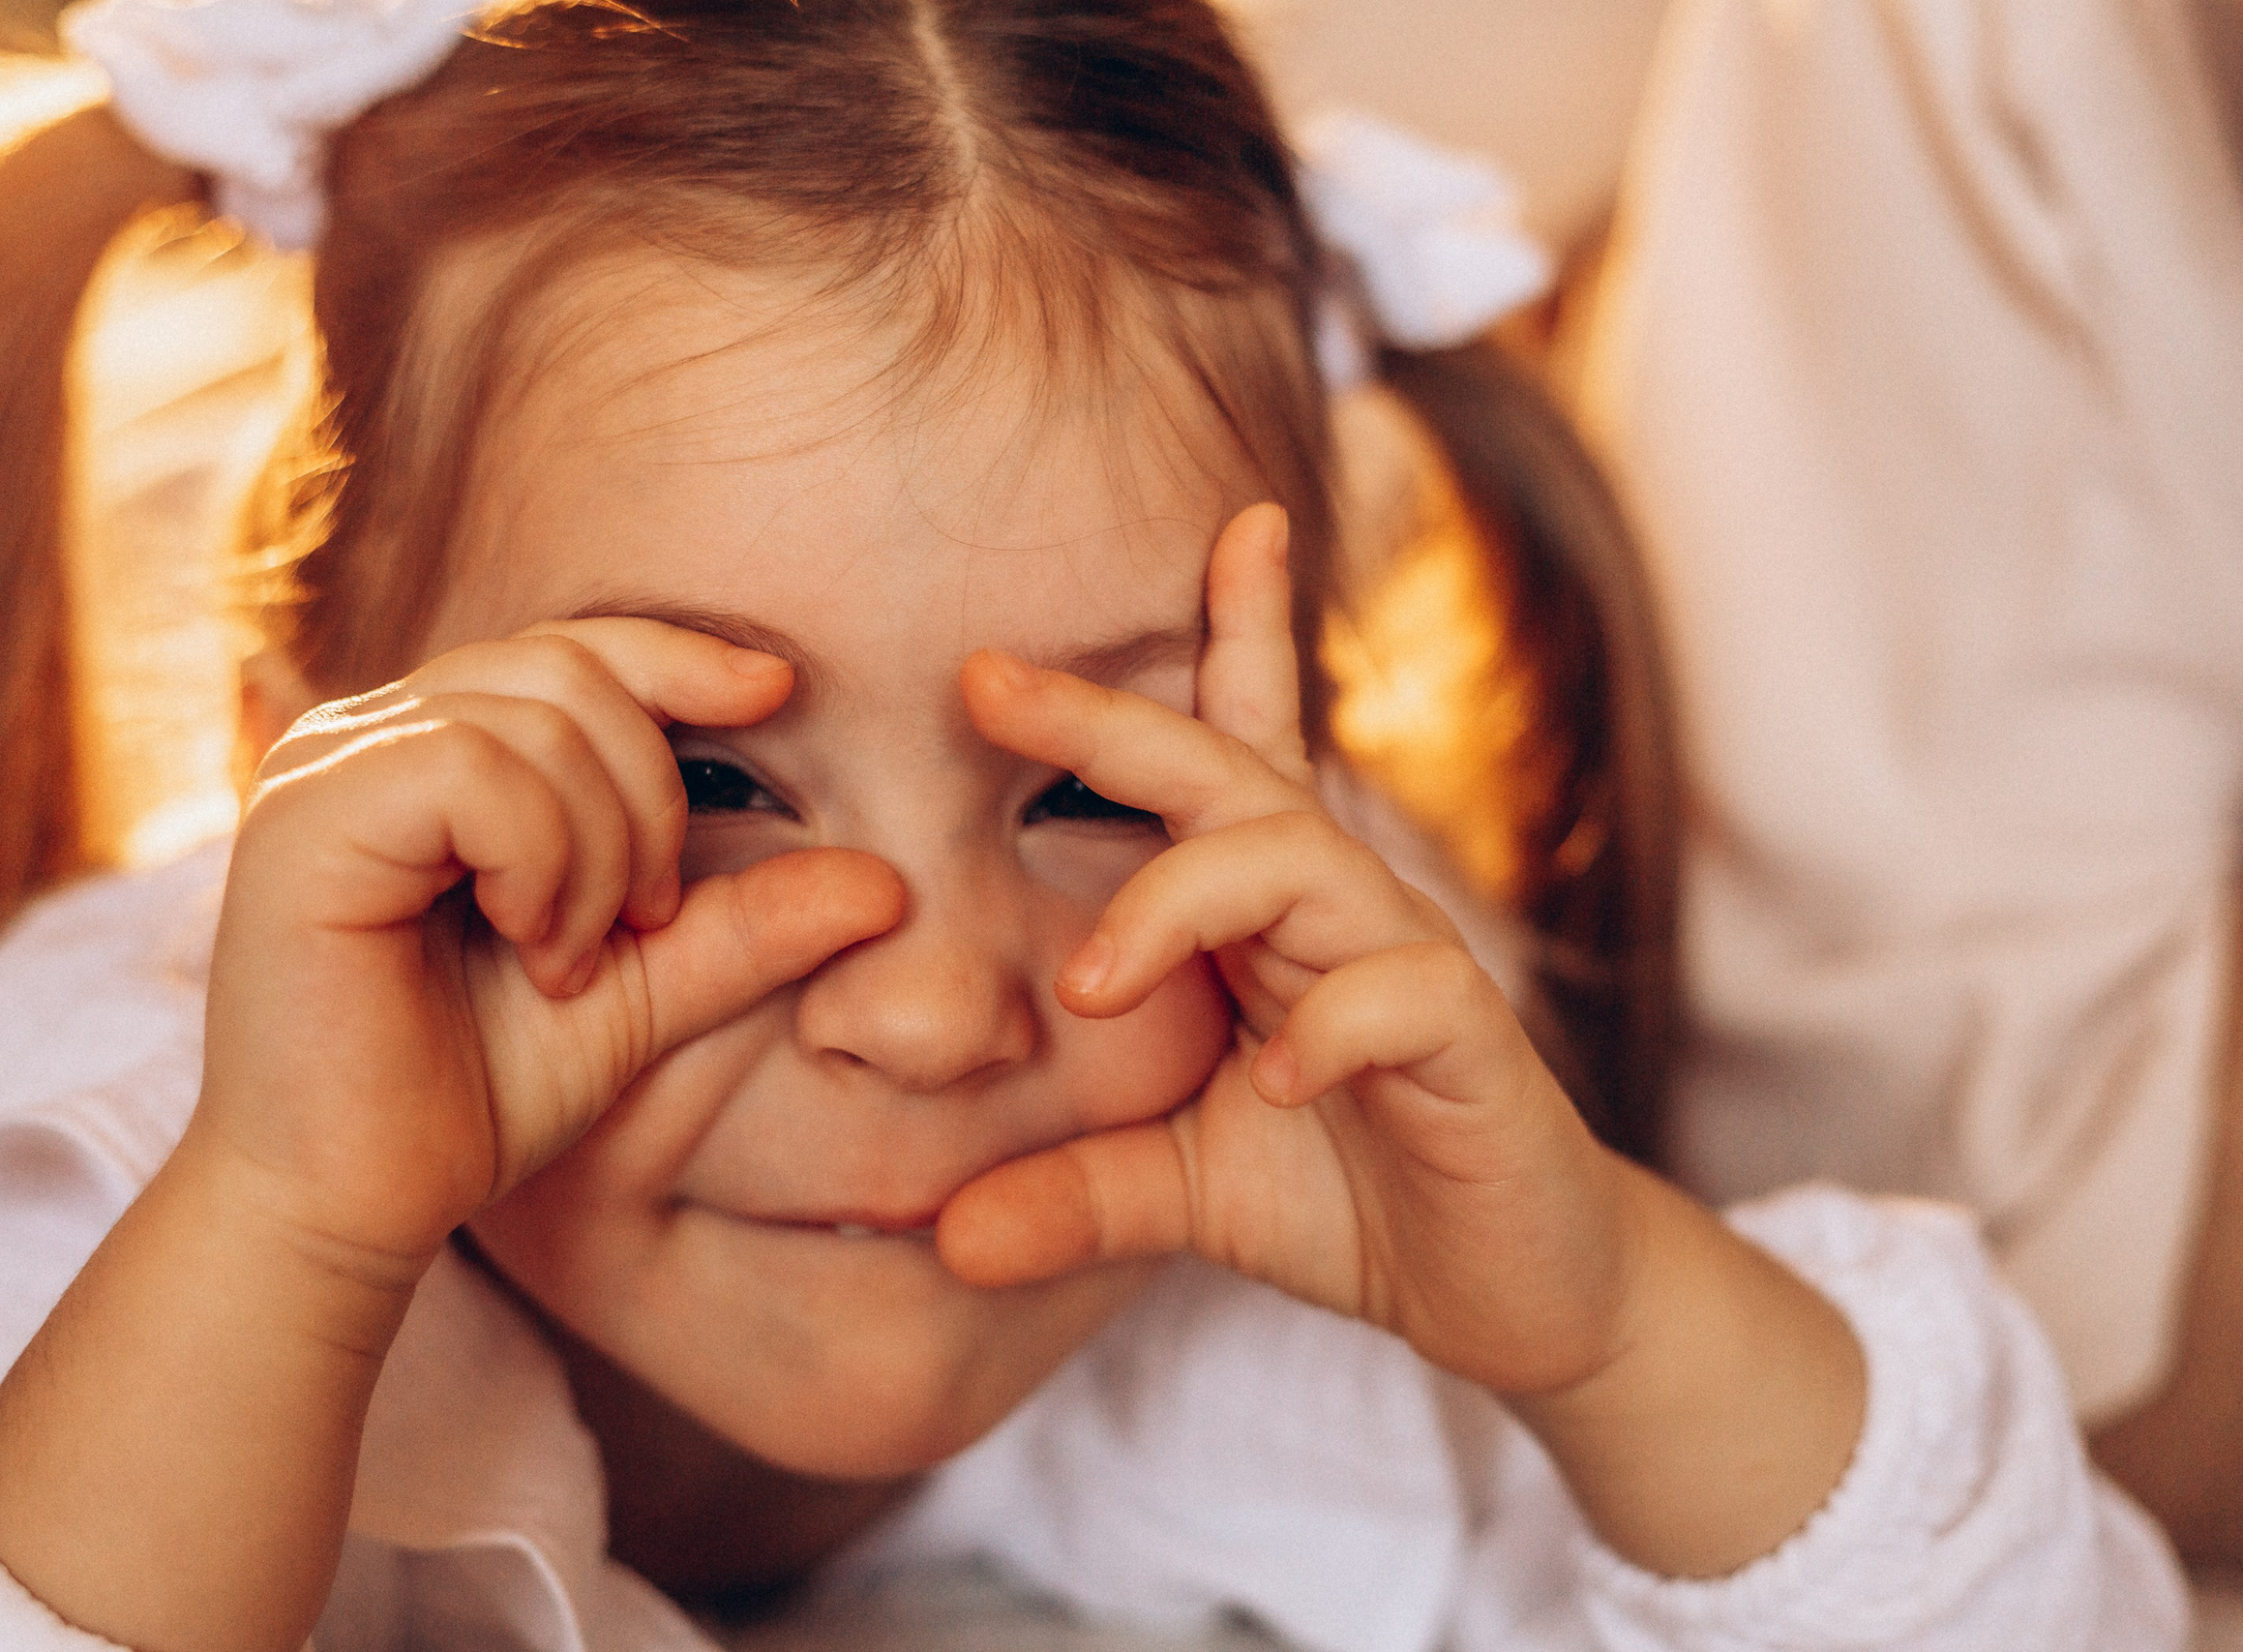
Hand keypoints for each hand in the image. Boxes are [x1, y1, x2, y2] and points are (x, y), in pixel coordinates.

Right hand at [198, 620, 904, 1271]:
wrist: (352, 1207)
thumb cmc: (472, 1096)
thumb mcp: (640, 993)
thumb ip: (742, 927)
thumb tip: (888, 883)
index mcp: (429, 751)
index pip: (573, 649)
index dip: (680, 658)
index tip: (778, 693)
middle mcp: (365, 735)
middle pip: (571, 669)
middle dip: (650, 798)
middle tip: (642, 926)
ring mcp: (326, 768)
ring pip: (536, 719)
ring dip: (601, 850)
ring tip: (571, 959)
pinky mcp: (305, 816)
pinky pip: (473, 769)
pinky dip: (542, 861)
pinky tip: (533, 948)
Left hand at [937, 505, 1634, 1395]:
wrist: (1509, 1298)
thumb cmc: (1349, 1200)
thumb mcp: (1183, 1190)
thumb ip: (1075, 1193)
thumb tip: (949, 1242)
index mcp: (1264, 912)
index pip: (1221, 754)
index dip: (1194, 644)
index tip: (1064, 601)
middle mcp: (1335, 909)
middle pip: (1231, 774)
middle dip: (1112, 721)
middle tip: (989, 681)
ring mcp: (1408, 965)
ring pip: (1306, 860)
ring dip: (1182, 900)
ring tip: (1091, 988)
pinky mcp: (1473, 1045)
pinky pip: (1408, 992)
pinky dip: (1332, 1027)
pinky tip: (1276, 1081)